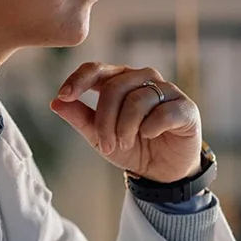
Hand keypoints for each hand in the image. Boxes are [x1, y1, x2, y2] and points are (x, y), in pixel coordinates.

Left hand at [49, 63, 202, 182]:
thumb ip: (80, 117)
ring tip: (125, 144)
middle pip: (115, 88)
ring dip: (126, 128)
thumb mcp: (99, 137)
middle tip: (106, 145)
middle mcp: (142, 79)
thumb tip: (56, 102)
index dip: (78, 80)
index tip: (65, 96)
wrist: (163, 172)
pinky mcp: (185, 107)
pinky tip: (150, 136)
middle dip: (105, 121)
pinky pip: (162, 112)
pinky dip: (150, 128)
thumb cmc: (132, 147)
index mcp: (119, 81)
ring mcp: (166, 90)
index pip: (96, 69)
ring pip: (137, 100)